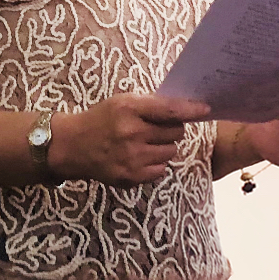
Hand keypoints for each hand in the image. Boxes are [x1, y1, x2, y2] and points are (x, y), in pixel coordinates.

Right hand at [49, 94, 210, 187]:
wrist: (73, 146)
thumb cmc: (102, 119)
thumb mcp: (122, 102)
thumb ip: (151, 105)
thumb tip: (185, 109)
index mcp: (129, 109)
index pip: (169, 110)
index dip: (190, 110)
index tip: (205, 109)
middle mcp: (131, 133)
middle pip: (176, 133)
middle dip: (172, 129)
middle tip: (156, 128)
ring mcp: (132, 158)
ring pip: (170, 152)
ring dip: (163, 147)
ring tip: (144, 143)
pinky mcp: (131, 177)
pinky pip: (161, 170)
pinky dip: (155, 163)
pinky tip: (139, 157)